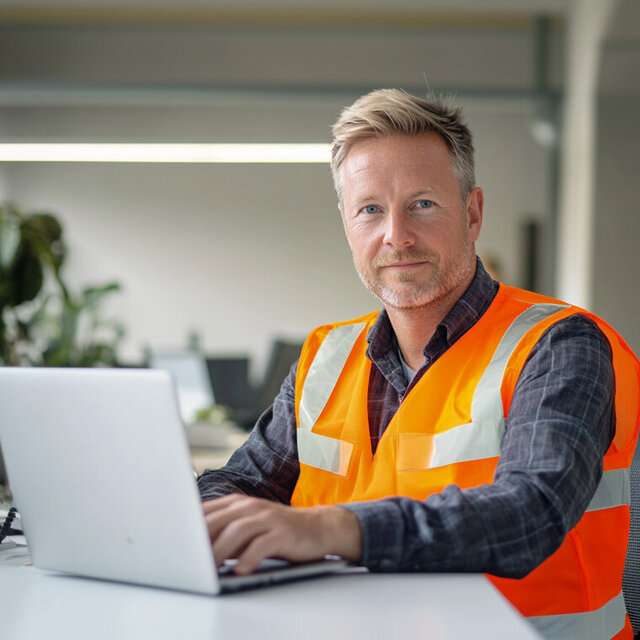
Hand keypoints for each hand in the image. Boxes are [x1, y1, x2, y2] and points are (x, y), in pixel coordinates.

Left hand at [202, 494, 361, 574]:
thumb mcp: (247, 528)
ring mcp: (268, 518)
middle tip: (186, 561)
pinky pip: (262, 544)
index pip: (207, 511)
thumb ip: (223, 533)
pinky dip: (249, 557)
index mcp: (238, 503)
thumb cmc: (276, 531)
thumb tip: (194, 549)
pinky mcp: (283, 532)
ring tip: (208, 569)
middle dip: (200, 541)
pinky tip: (240, 569)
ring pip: (237, 531)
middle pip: (219, 520)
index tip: (174, 545)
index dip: (189, 527)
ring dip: (220, 551)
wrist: (317, 528)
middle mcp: (251, 506)